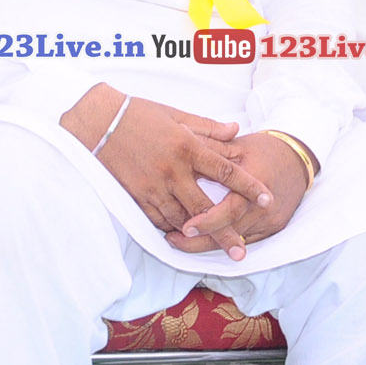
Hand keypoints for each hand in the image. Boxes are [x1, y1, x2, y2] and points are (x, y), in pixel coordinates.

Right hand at [62, 88, 271, 236]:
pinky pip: (158, 219)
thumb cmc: (139, 113)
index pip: (225, 171)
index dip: (248, 186)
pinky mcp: (136, 196)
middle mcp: (173, 170)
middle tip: (241, 250)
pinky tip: (182, 236)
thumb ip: (208, 128)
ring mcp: (153, 186)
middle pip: (206, 208)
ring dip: (199, 236)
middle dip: (225, 232)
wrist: (98, 121)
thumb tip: (236, 131)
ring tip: (214, 250)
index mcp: (187, 146)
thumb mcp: (176, 114)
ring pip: (182, 219)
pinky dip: (171, 229)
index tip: (267, 199)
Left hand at [164, 132, 309, 260]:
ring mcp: (271, 221)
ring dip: (209, 244)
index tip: (184, 228)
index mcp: (256, 182)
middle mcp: (265, 206)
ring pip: (237, 241)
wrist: (298, 160)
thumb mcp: (237, 146)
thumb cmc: (265, 150)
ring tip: (181, 241)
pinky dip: (225, 242)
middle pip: (232, 232)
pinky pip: (246, 241)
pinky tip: (205, 241)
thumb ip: (210, 147)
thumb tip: (180, 137)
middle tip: (173, 239)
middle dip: (201, 241)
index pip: (231, 209)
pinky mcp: (273, 229)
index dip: (207, 221)